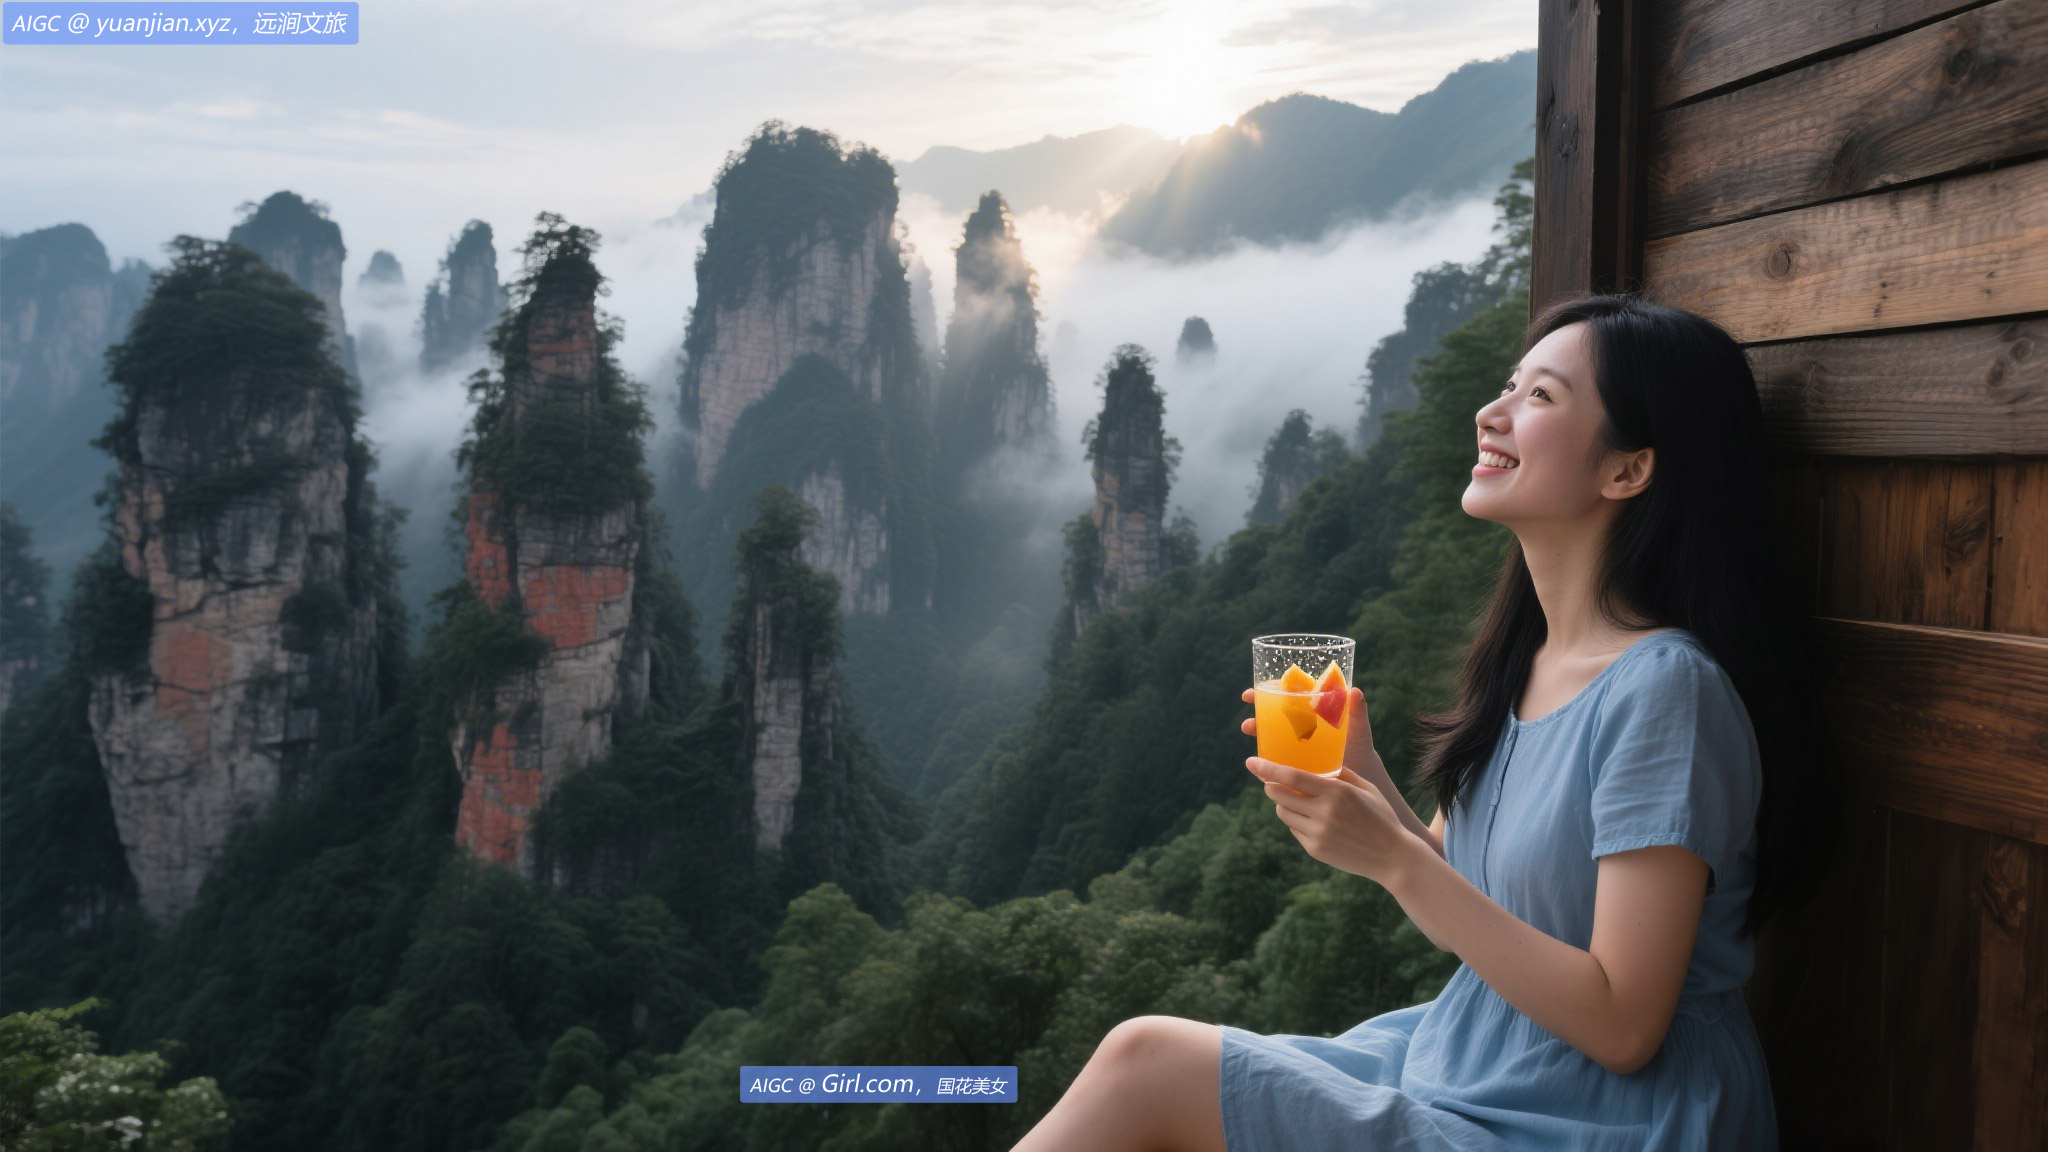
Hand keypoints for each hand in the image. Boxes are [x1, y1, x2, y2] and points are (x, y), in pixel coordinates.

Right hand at [1239, 685, 1387, 776]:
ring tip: (1249, 732)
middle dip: (1256, 717)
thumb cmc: (1360, 747)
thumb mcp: (1359, 729)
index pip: (1285, 697)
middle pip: (1272, 716)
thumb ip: (1358, 711)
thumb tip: (1356, 691)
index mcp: (1311, 712)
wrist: (1362, 775)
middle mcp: (1300, 726)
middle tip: (1248, 722)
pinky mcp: (1295, 764)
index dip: (1266, 693)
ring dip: (1256, 734)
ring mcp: (1296, 745)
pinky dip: (1266, 762)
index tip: (1251, 694)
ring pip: (1270, 736)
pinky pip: (1276, 761)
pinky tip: (1260, 766)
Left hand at [1243, 754, 1423, 887]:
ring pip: (1283, 813)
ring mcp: (1318, 834)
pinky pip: (1294, 830)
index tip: (1251, 762)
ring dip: (1283, 804)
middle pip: (1278, 795)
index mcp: (1336, 792)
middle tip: (1272, 781)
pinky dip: (1297, 822)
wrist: (1393, 857)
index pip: (1290, 776)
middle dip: (1271, 785)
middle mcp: (1323, 812)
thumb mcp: (1366, 788)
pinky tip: (1312, 820)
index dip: (1267, 768)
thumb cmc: (1381, 817)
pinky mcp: (1315, 849)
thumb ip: (1340, 774)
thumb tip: (1315, 763)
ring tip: (1297, 801)